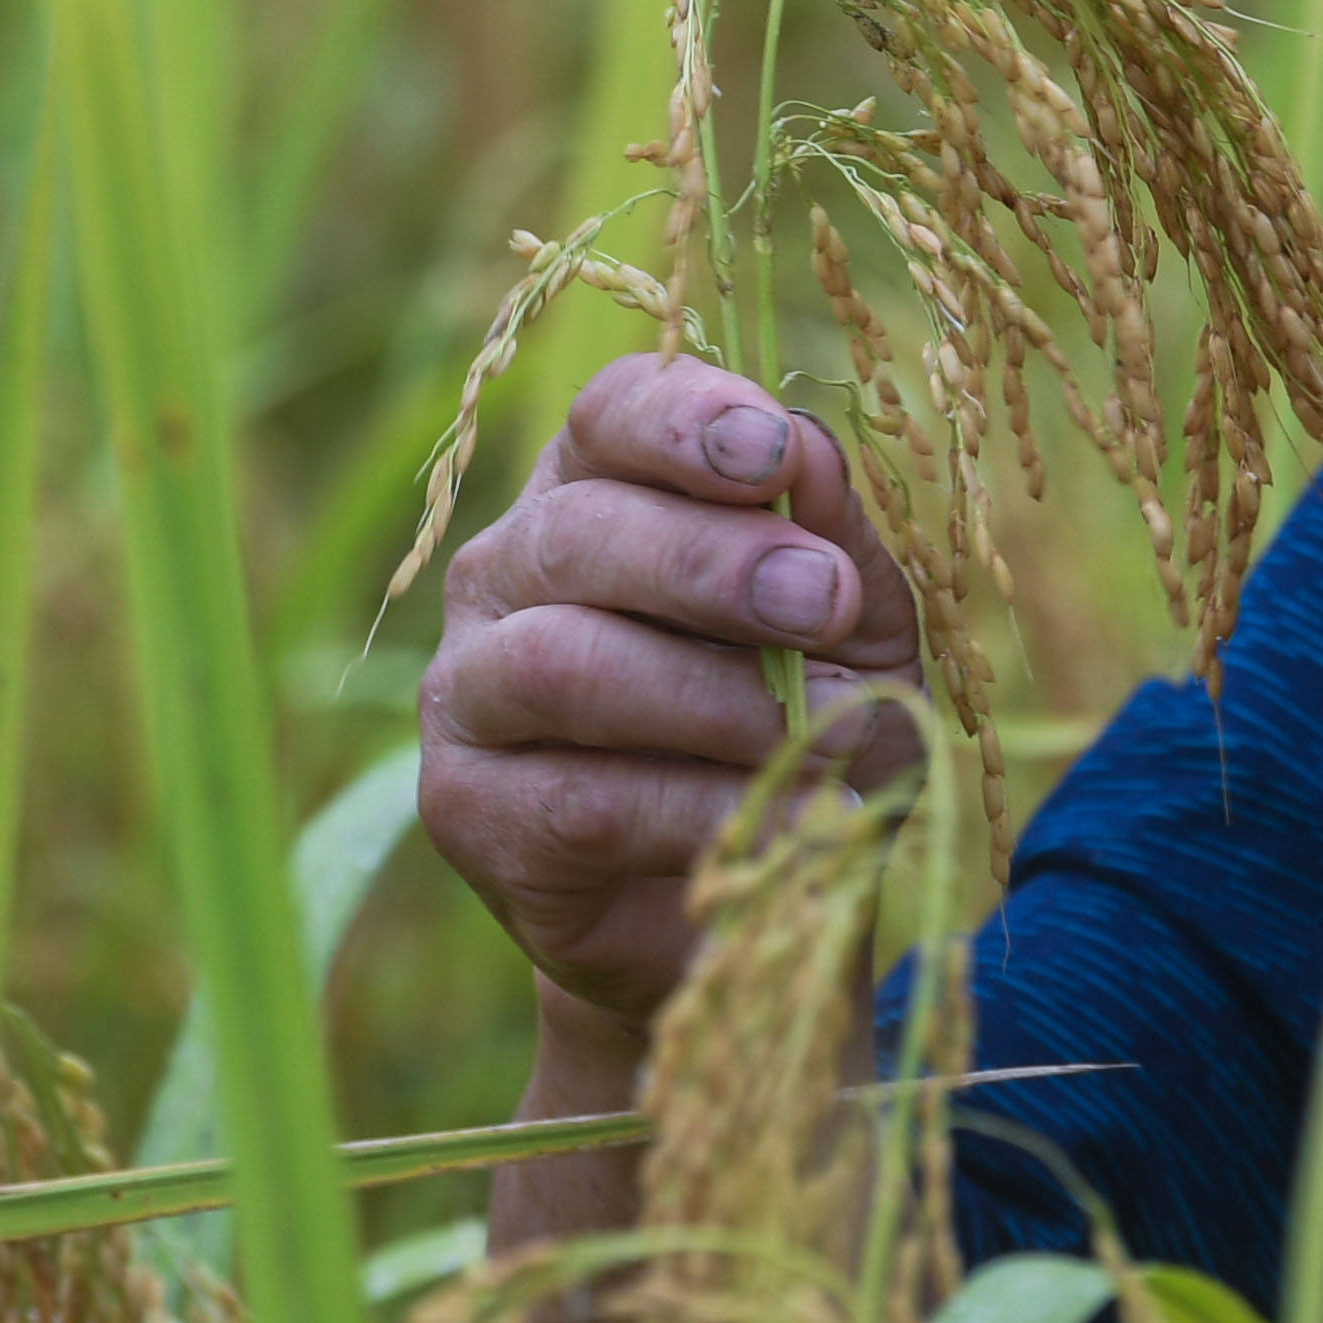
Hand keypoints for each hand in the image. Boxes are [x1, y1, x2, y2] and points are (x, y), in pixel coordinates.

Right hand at [424, 351, 926, 1050]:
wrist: (752, 906)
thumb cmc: (802, 729)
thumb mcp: (854, 629)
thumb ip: (833, 539)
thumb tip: (807, 455)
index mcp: (596, 488)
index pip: (611, 415)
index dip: (683, 421)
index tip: (770, 453)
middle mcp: (505, 572)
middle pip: (582, 532)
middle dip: (713, 564)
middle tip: (824, 601)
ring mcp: (469, 691)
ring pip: (564, 664)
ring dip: (715, 698)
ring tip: (831, 733)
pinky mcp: (468, 812)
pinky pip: (582, 802)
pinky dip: (707, 813)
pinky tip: (800, 818)